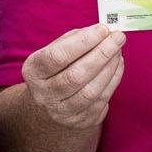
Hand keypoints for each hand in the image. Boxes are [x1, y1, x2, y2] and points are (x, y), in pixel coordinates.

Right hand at [19, 21, 124, 136]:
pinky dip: (114, 79)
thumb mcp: (56, 50)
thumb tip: (102, 32)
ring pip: (91, 91)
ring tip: (118, 51)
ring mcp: (61, 112)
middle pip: (76, 76)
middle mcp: (44, 95)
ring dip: (110, 68)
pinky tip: (117, 64)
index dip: (83, 42)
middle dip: (101, 54)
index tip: (103, 29)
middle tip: (118, 37)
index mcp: (33, 72)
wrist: (52, 102)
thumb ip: (75, 39)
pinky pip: (102, 100)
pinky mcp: (80, 121)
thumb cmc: (57, 68)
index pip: (57, 56)